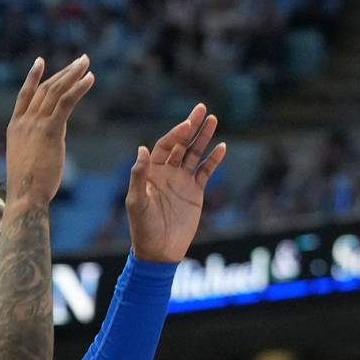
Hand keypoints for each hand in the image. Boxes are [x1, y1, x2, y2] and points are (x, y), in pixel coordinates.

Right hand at [5, 55, 94, 206]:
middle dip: (64, 72)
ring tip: (86, 63)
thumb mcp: (28, 158)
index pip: (24, 95)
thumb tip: (48, 139)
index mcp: (15, 127)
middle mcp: (23, 121)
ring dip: (72, 74)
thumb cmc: (28, 186)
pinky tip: (89, 79)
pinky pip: (65, 102)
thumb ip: (36, 143)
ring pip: (56, 91)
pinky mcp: (50, 130)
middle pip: (45, 89)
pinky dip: (78, 88)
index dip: (33, 77)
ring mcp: (35, 124)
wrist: (25, 197)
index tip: (40, 61)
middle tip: (80, 60)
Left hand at [125, 102, 226, 262]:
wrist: (160, 251)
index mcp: (151, 171)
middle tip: (202, 109)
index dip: (175, 134)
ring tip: (213, 120)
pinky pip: (206, 171)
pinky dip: (213, 160)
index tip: (187, 124)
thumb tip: (142, 149)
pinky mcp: (195, 191)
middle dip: (191, 126)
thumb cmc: (143, 227)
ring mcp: (182, 180)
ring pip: (194, 154)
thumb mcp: (138, 201)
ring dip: (204, 138)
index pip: (164, 145)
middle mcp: (167, 172)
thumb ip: (139, 175)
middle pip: (181, 144)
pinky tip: (222, 147)